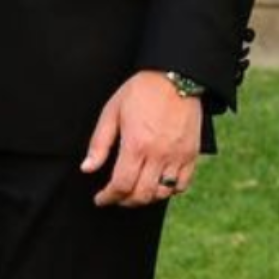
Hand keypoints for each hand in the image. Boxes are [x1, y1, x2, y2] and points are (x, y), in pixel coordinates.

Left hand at [80, 72, 202, 207]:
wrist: (175, 77)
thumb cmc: (140, 91)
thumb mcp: (112, 111)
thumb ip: (99, 143)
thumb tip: (87, 168)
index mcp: (136, 144)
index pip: (121, 185)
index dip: (108, 197)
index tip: (101, 199)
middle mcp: (158, 154)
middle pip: (141, 194)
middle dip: (125, 201)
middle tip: (116, 197)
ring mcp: (177, 156)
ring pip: (162, 193)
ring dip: (146, 198)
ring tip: (135, 191)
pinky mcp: (191, 154)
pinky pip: (182, 185)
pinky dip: (169, 191)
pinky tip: (158, 184)